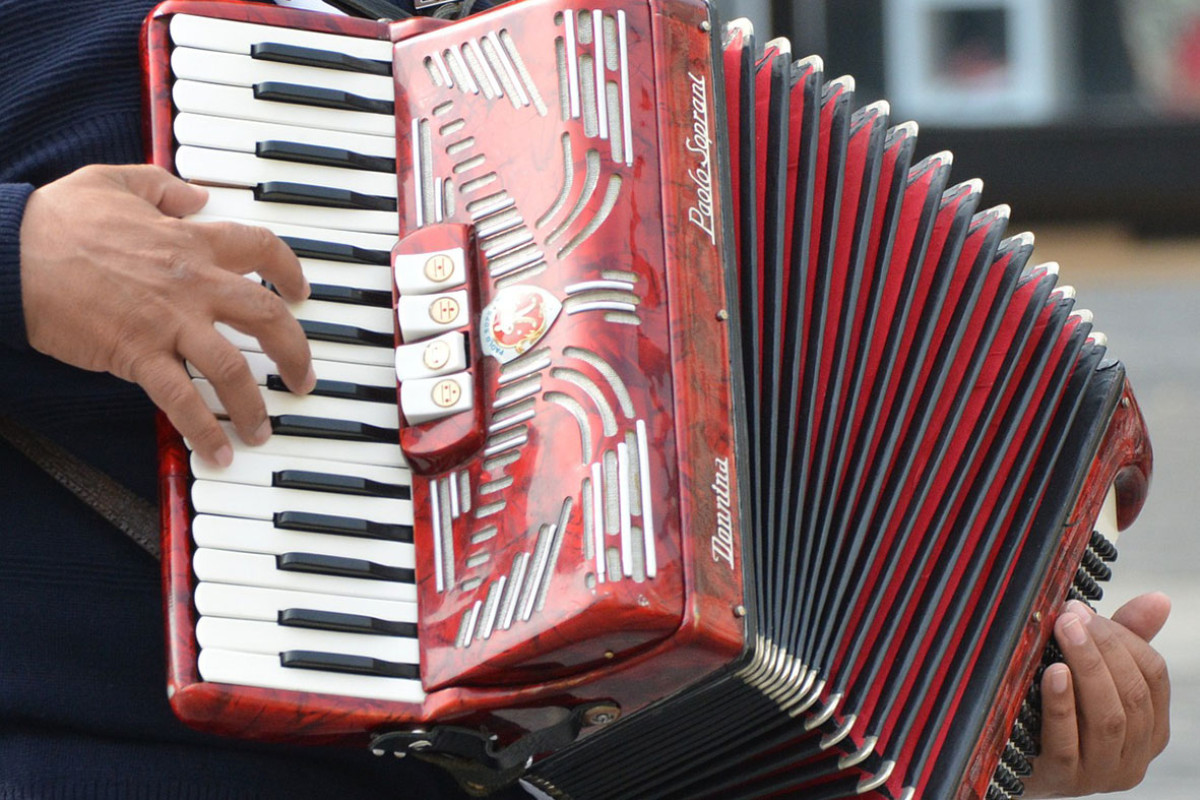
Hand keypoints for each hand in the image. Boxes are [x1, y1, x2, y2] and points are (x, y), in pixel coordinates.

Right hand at [19, 164, 314, 465]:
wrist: (10, 254)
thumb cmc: (55, 220)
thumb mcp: (114, 181)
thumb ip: (162, 188)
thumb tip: (196, 197)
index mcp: (190, 242)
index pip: (262, 249)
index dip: (290, 270)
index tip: (300, 291)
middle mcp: (191, 283)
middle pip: (267, 317)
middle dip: (296, 351)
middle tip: (303, 377)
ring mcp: (168, 322)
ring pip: (232, 368)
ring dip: (255, 405)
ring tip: (264, 430)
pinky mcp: (137, 354)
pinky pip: (182, 399)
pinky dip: (204, 430)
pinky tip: (218, 453)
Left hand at [1023, 592, 1170, 796]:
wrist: (1006, 760)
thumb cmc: (1055, 709)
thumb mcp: (1089, 674)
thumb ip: (1124, 638)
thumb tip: (1160, 598)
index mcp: (1150, 729)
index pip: (1153, 676)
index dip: (1123, 638)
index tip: (1085, 610)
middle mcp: (1133, 756)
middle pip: (1132, 695)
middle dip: (1103, 647)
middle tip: (1071, 615)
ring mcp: (1099, 773)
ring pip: (1108, 718)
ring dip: (1087, 668)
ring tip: (1065, 632)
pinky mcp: (1062, 779)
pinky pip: (1066, 741)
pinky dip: (1061, 704)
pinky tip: (1052, 674)